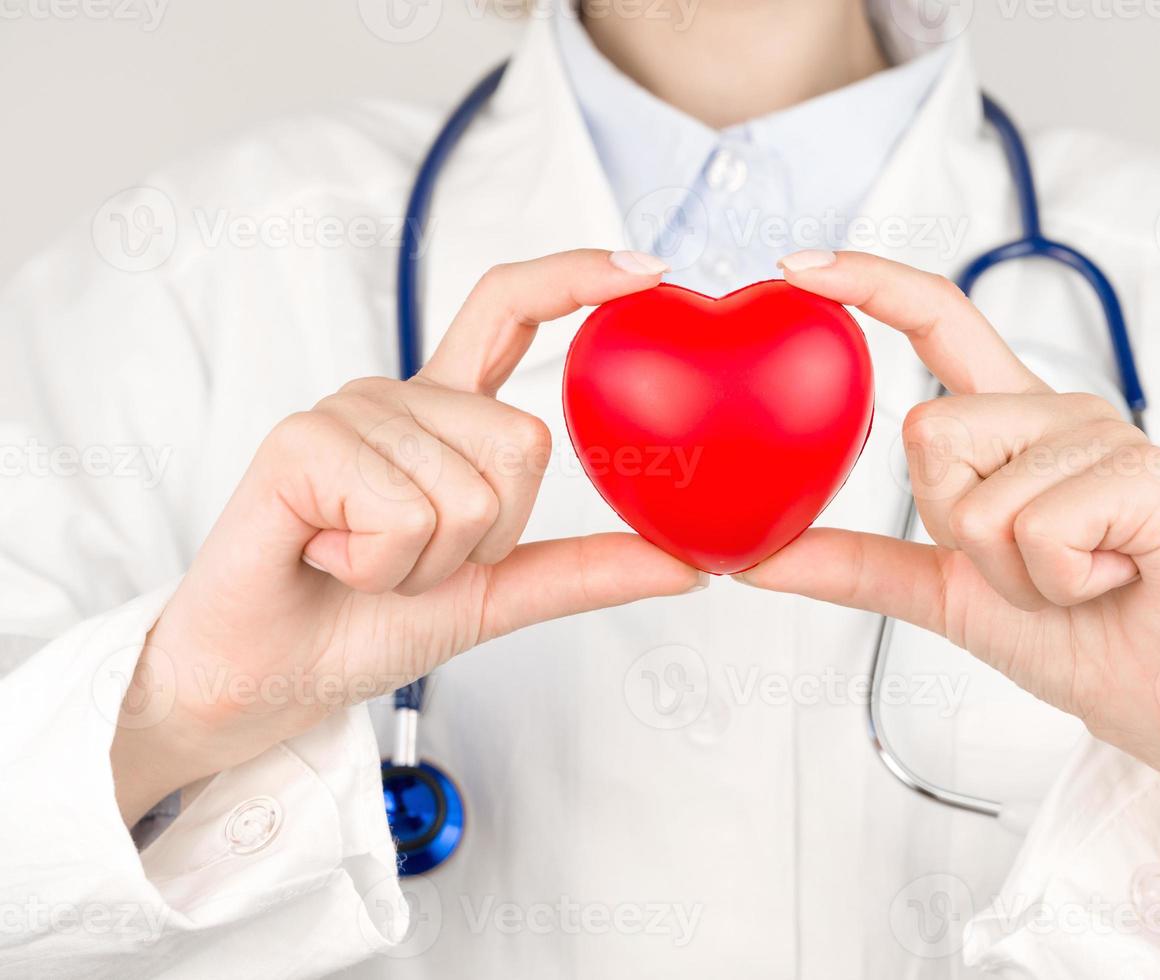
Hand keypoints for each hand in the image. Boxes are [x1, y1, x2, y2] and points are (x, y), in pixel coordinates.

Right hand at [112, 249, 702, 824]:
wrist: (275, 677)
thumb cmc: (369, 624)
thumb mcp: (498, 593)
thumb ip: (585, 570)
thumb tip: (688, 565)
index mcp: (446, 415)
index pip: (509, 310)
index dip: (575, 277)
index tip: (647, 267)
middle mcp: (401, 396)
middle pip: (524, 441)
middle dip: (487, 538)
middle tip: (411, 560)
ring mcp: (350, 410)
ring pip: (468, 489)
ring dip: (426, 563)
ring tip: (363, 563)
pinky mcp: (302, 439)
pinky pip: (406, 510)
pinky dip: (382, 566)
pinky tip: (329, 558)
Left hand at [741, 251, 1159, 919]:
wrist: (1157, 701)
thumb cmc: (1067, 635)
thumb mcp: (941, 590)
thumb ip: (855, 562)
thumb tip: (752, 558)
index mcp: (1013, 422)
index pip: (940, 319)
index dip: (871, 283)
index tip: (797, 266)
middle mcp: (1060, 410)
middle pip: (928, 430)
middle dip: (953, 526)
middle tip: (1025, 567)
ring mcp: (1109, 436)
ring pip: (977, 494)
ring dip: (1008, 572)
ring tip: (1073, 581)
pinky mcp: (1149, 476)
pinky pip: (1036, 527)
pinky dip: (1053, 583)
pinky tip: (1108, 581)